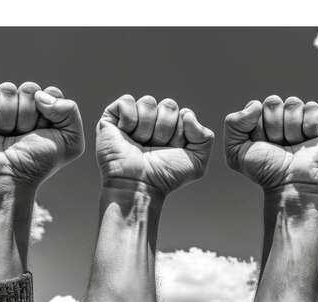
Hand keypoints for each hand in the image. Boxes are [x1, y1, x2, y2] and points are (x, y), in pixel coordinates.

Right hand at [0, 82, 84, 186]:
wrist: (6, 178)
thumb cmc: (37, 163)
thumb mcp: (70, 142)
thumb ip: (70, 111)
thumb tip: (40, 95)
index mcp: (44, 112)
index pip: (51, 93)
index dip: (50, 114)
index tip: (44, 133)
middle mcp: (21, 107)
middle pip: (30, 89)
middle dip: (29, 115)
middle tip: (23, 136)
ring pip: (7, 89)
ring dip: (9, 117)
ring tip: (6, 136)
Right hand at [96, 95, 214, 194]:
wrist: (138, 184)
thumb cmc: (165, 176)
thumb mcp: (196, 162)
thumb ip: (205, 137)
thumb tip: (187, 114)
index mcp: (172, 129)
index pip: (184, 113)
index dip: (180, 133)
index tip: (172, 150)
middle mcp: (153, 121)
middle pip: (169, 105)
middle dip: (165, 129)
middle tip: (155, 147)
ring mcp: (134, 118)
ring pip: (149, 102)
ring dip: (147, 127)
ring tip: (140, 144)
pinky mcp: (112, 117)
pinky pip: (127, 101)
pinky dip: (129, 120)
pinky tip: (126, 135)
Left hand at [224, 96, 317, 189]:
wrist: (290, 184)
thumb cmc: (264, 170)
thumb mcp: (235, 151)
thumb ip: (233, 123)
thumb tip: (257, 104)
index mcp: (262, 122)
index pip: (257, 106)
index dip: (257, 127)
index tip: (261, 145)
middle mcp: (282, 119)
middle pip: (273, 102)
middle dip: (273, 126)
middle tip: (278, 145)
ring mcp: (302, 120)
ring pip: (293, 103)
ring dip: (290, 129)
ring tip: (292, 145)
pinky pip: (313, 107)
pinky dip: (309, 125)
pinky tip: (308, 139)